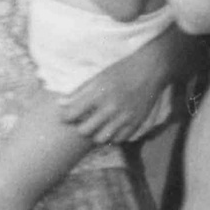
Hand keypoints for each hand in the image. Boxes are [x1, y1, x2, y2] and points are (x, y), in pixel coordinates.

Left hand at [56, 32, 173, 146]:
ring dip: (95, 134)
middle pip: (85, 130)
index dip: (66, 117)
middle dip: (80, 127)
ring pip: (100, 138)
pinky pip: (118, 139)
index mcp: (98, 93)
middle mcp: (110, 107)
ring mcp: (124, 117)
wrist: (150, 69)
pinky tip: (112, 127)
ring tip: (97, 126)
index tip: (66, 116)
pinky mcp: (135, 123)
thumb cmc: (121, 70)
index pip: (72, 114)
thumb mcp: (98, 77)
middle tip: (82, 121)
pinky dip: (112, 136)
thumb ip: (79, 92)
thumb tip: (60, 104)